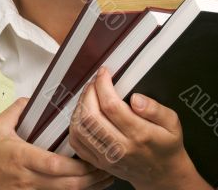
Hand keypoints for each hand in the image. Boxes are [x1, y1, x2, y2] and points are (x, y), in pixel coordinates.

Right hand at [0, 98, 113, 189]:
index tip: (91, 155)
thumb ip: (17, 110)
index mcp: (22, 157)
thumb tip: (33, 99)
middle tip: (109, 165)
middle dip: (90, 177)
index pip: (51, 163)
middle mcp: (30, 177)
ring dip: (88, 187)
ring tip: (106, 177)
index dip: (74, 164)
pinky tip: (89, 186)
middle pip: (65, 183)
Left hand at [69, 67, 211, 189]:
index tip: (104, 73)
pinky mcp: (98, 162)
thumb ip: (156, 109)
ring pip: (80, 128)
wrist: (162, 175)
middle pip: (91, 116)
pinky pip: (77, 142)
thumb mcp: (172, 123)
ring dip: (80, 106)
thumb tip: (136, 98)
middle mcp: (120, 147)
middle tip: (95, 81)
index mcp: (139, 134)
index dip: (103, 84)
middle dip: (89, 92)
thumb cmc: (166, 146)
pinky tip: (84, 112)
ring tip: (89, 94)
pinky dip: (75, 123)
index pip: (111, 105)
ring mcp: (107, 156)